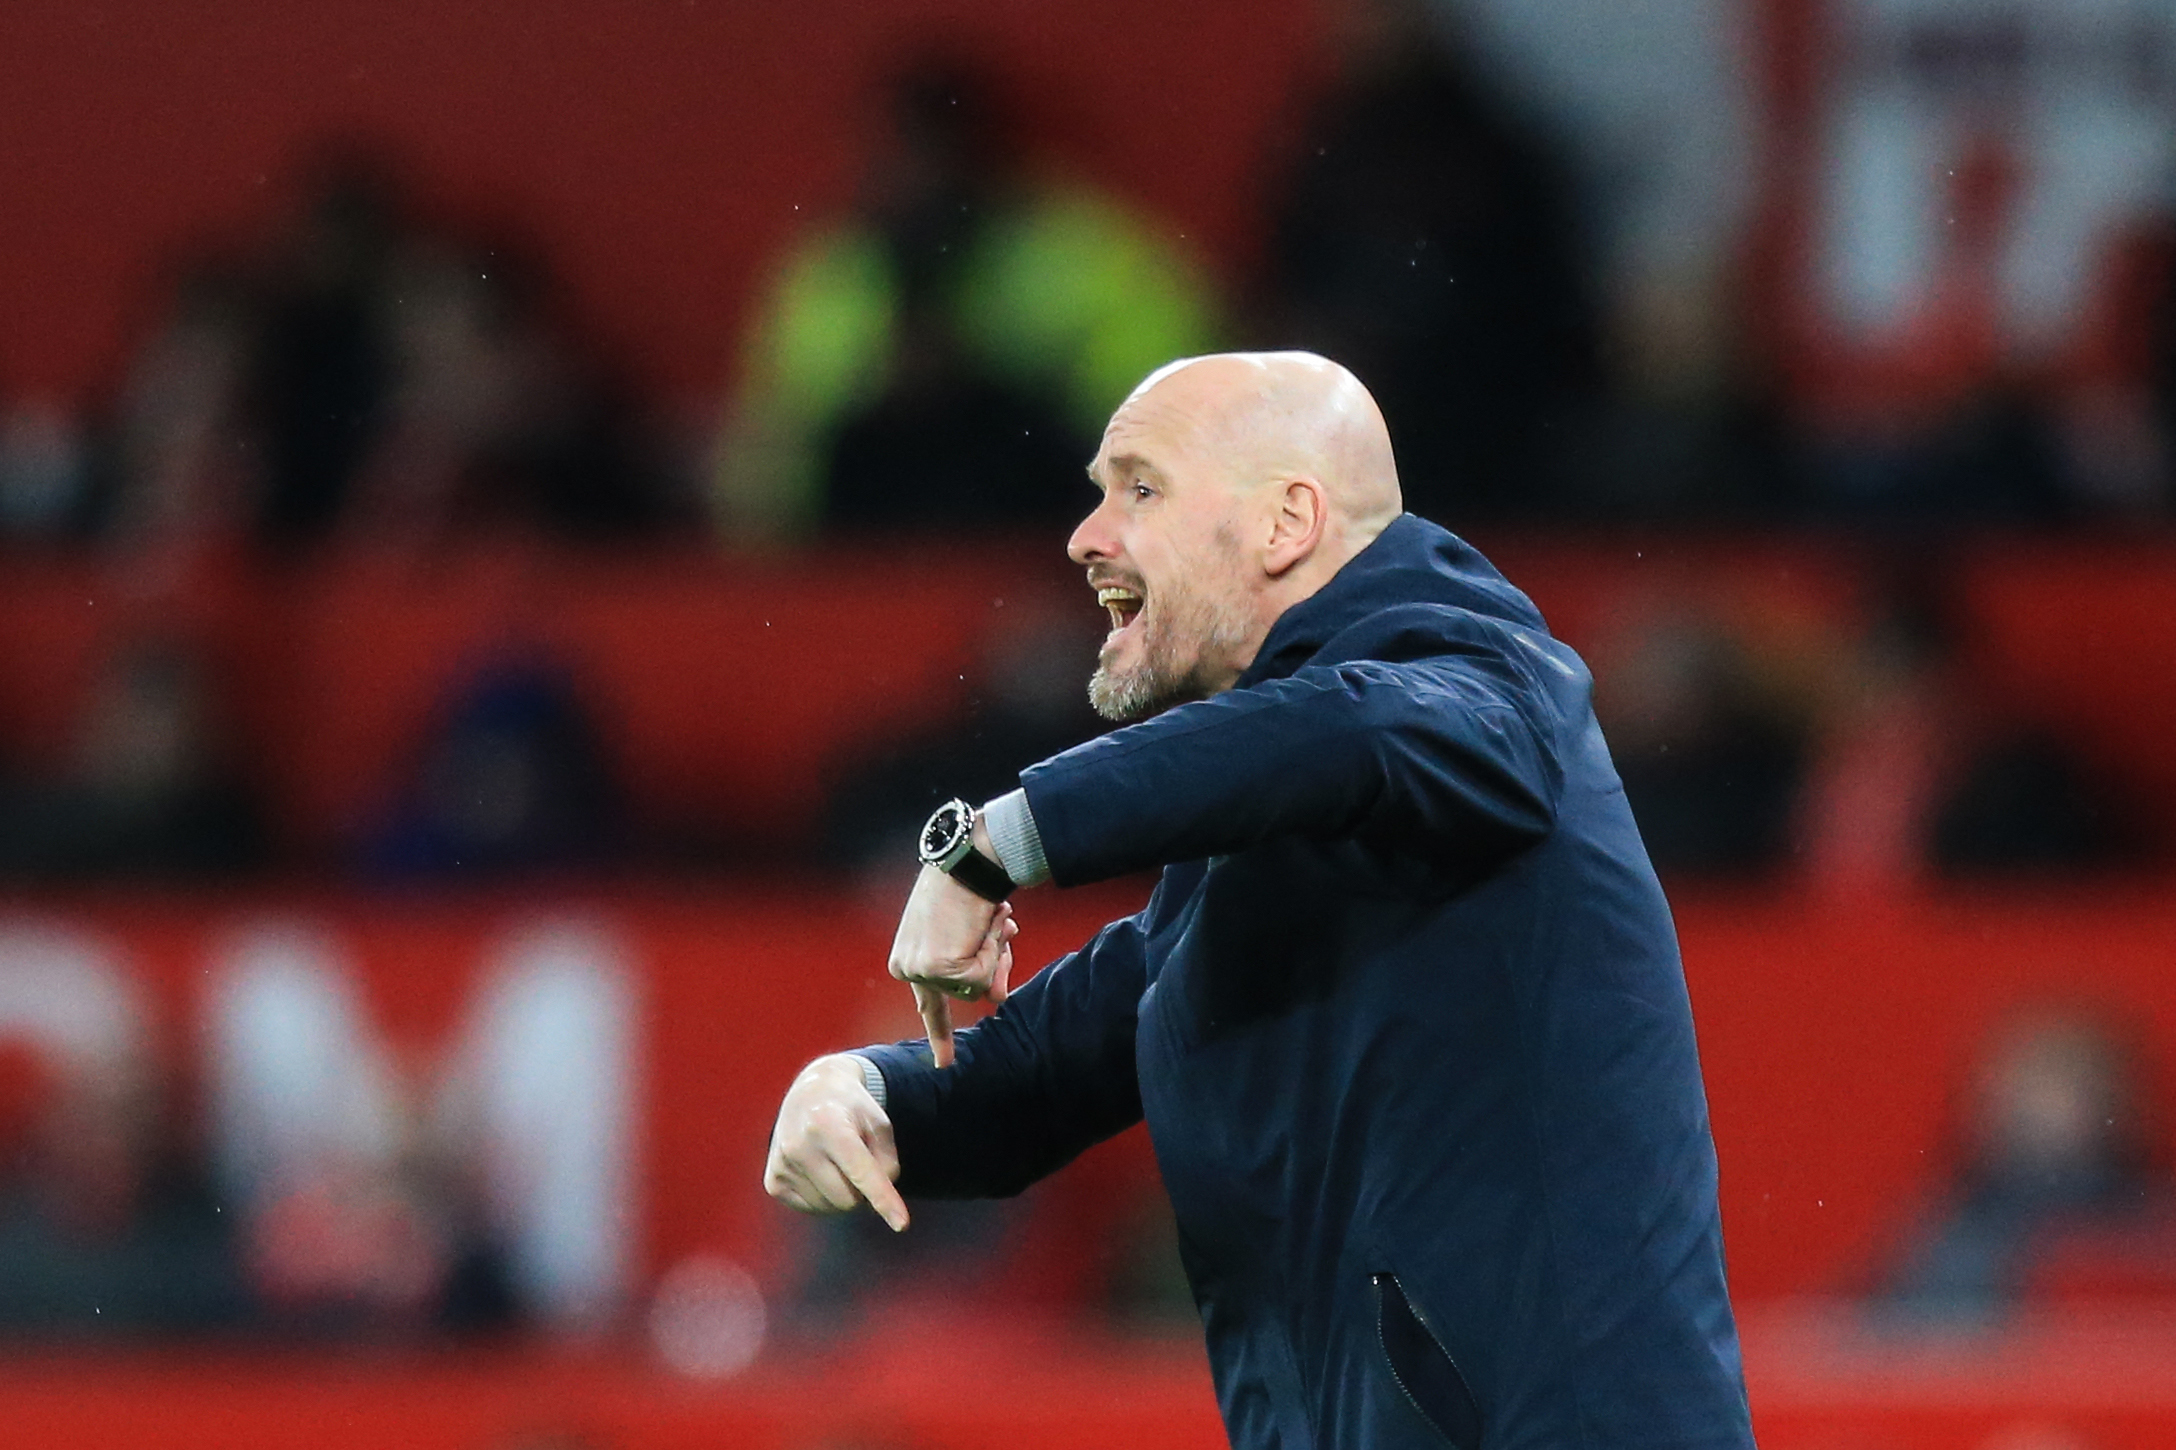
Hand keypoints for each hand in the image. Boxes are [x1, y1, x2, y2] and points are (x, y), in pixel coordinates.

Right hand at [764, 1054, 909, 1231]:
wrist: (809, 1094)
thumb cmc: (851, 1109)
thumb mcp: (879, 1124)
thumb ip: (887, 1163)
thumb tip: (878, 1204)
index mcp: (829, 1125)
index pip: (862, 1173)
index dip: (883, 1199)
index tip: (901, 1224)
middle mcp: (799, 1146)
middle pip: (848, 1199)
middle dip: (861, 1190)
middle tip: (857, 1163)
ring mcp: (782, 1166)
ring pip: (830, 1207)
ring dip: (842, 1193)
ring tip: (836, 1162)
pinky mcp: (773, 1183)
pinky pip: (811, 1209)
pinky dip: (824, 1197)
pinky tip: (820, 1171)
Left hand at [888, 866, 1018, 1067]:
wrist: (965, 862)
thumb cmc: (968, 891)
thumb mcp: (972, 940)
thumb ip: (980, 974)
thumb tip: (997, 1001)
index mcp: (907, 959)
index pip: (929, 1004)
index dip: (940, 1034)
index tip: (944, 1064)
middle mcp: (906, 968)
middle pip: (968, 992)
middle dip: (993, 964)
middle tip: (1001, 926)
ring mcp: (919, 970)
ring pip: (978, 986)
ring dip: (994, 952)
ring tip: (988, 919)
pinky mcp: (937, 969)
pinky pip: (983, 978)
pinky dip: (993, 951)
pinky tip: (984, 924)